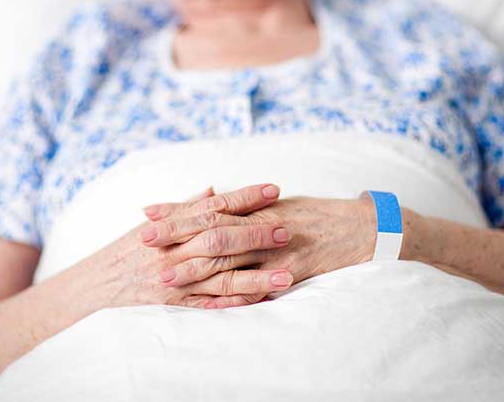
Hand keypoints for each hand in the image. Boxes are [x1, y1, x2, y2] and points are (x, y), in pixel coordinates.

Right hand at [95, 185, 294, 308]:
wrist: (92, 289)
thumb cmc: (125, 254)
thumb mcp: (150, 226)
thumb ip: (184, 208)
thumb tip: (213, 189)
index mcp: (170, 227)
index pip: (213, 207)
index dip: (244, 197)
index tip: (273, 189)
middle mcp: (173, 252)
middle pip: (221, 239)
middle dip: (256, 234)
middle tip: (287, 230)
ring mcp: (175, 281)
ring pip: (221, 277)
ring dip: (256, 276)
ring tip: (288, 274)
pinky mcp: (174, 307)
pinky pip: (209, 306)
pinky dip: (235, 304)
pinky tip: (261, 301)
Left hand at [141, 187, 377, 307]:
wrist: (360, 228)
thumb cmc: (316, 215)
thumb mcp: (279, 204)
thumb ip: (246, 207)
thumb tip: (212, 200)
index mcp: (257, 208)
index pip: (208, 209)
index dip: (178, 212)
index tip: (149, 214)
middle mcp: (262, 227)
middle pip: (211, 232)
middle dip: (176, 237)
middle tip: (143, 241)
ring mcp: (276, 252)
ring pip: (229, 261)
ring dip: (194, 270)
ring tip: (165, 276)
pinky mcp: (290, 272)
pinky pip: (257, 287)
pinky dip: (232, 295)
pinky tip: (209, 302)